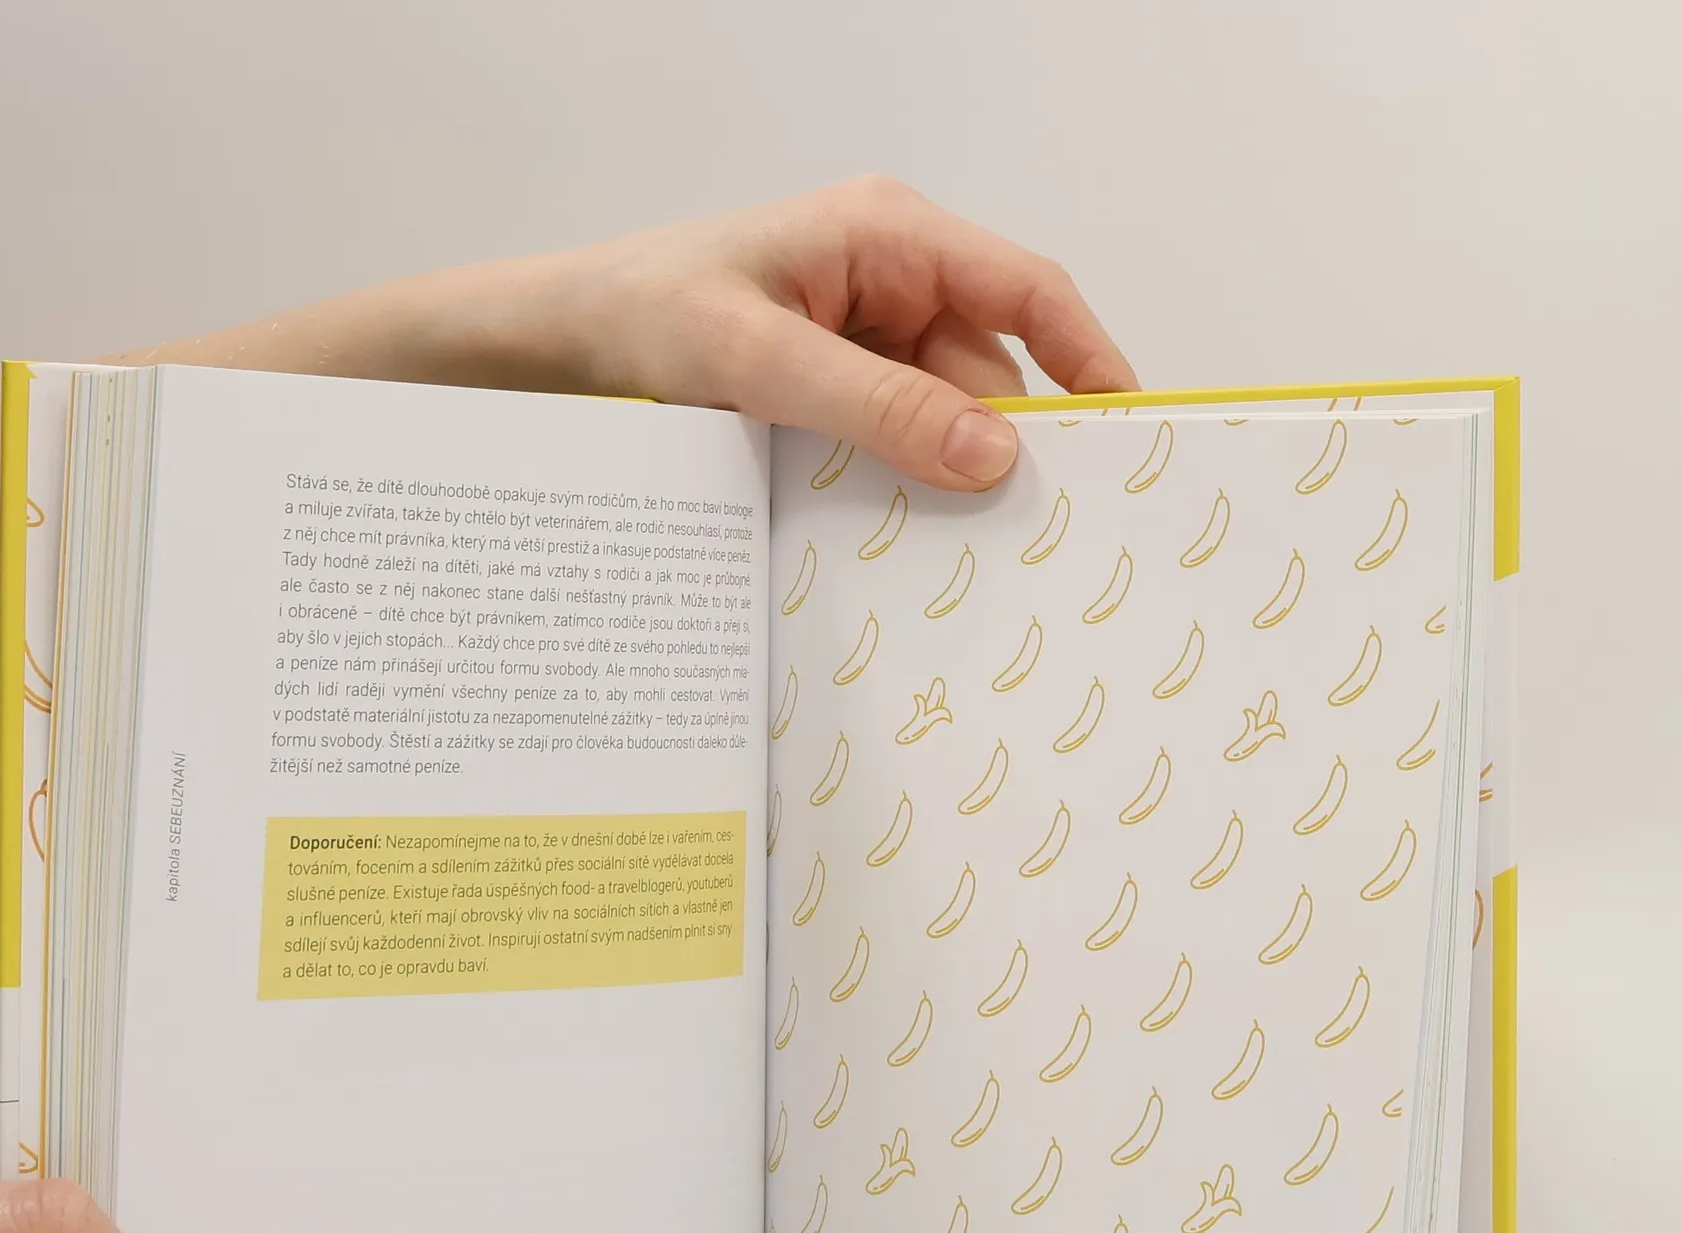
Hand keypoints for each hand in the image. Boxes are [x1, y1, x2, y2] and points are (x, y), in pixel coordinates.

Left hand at [516, 175, 1138, 489]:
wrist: (554, 345)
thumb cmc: (641, 316)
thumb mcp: (759, 363)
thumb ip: (878, 406)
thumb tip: (990, 455)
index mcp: (888, 235)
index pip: (1028, 292)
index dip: (1089, 361)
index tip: (1126, 435)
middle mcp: (887, 278)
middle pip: (987, 370)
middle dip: (1002, 447)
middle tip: (1031, 533)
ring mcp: (859, 334)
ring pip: (940, 415)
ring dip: (938, 475)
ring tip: (947, 549)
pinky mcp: (830, 384)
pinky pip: (891, 436)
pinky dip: (895, 481)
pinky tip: (889, 529)